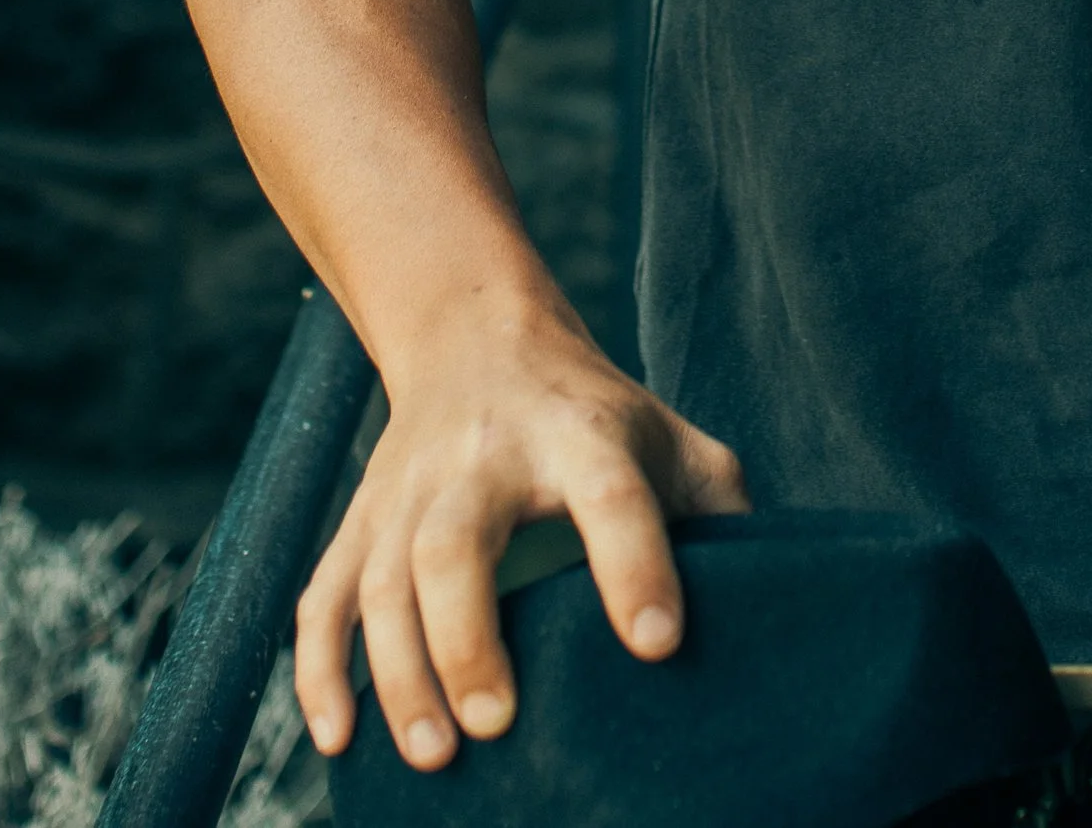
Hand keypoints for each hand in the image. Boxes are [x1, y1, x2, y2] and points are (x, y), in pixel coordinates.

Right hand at [295, 300, 747, 769]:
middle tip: (498, 722)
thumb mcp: (671, 436)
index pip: (613, 494)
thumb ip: (720, 508)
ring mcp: (410, 487)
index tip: (658, 644)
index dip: (637, 565)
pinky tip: (338, 738)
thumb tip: (772, 608)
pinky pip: (323, 596)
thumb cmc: (599, 415)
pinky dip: (319, 669)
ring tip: (437, 755)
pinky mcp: (362, 518)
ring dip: (396, 672)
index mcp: (582, 434)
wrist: (479, 336)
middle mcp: (486, 456)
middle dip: (468, 636)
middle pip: (455, 540)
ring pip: (382, 579)